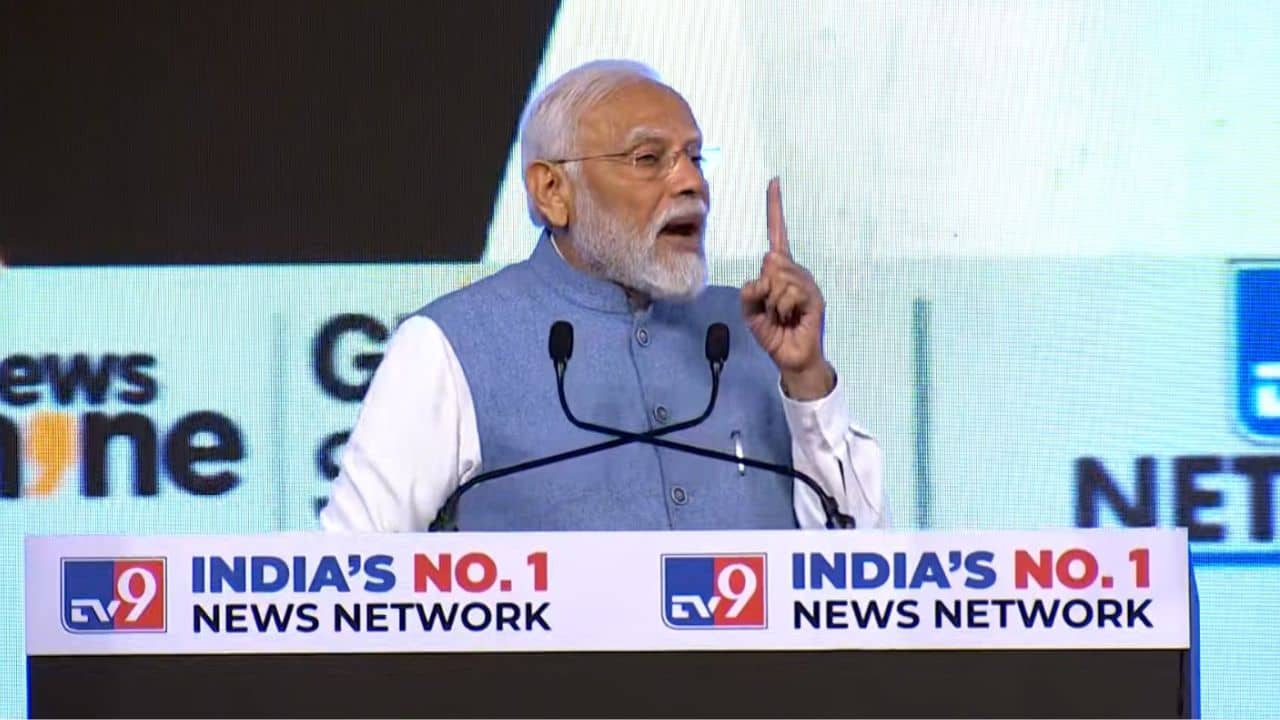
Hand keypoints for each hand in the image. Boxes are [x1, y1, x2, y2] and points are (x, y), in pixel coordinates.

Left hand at [740, 177, 833, 400]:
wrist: (791, 358)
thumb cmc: (772, 331)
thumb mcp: (750, 310)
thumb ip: (749, 290)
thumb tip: (766, 276)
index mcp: (780, 270)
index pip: (777, 234)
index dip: (775, 208)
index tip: (774, 182)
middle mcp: (795, 271)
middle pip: (771, 261)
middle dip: (764, 289)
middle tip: (773, 309)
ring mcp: (807, 284)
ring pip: (778, 279)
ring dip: (773, 303)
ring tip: (782, 316)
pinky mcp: (815, 298)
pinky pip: (788, 293)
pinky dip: (782, 308)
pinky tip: (791, 318)